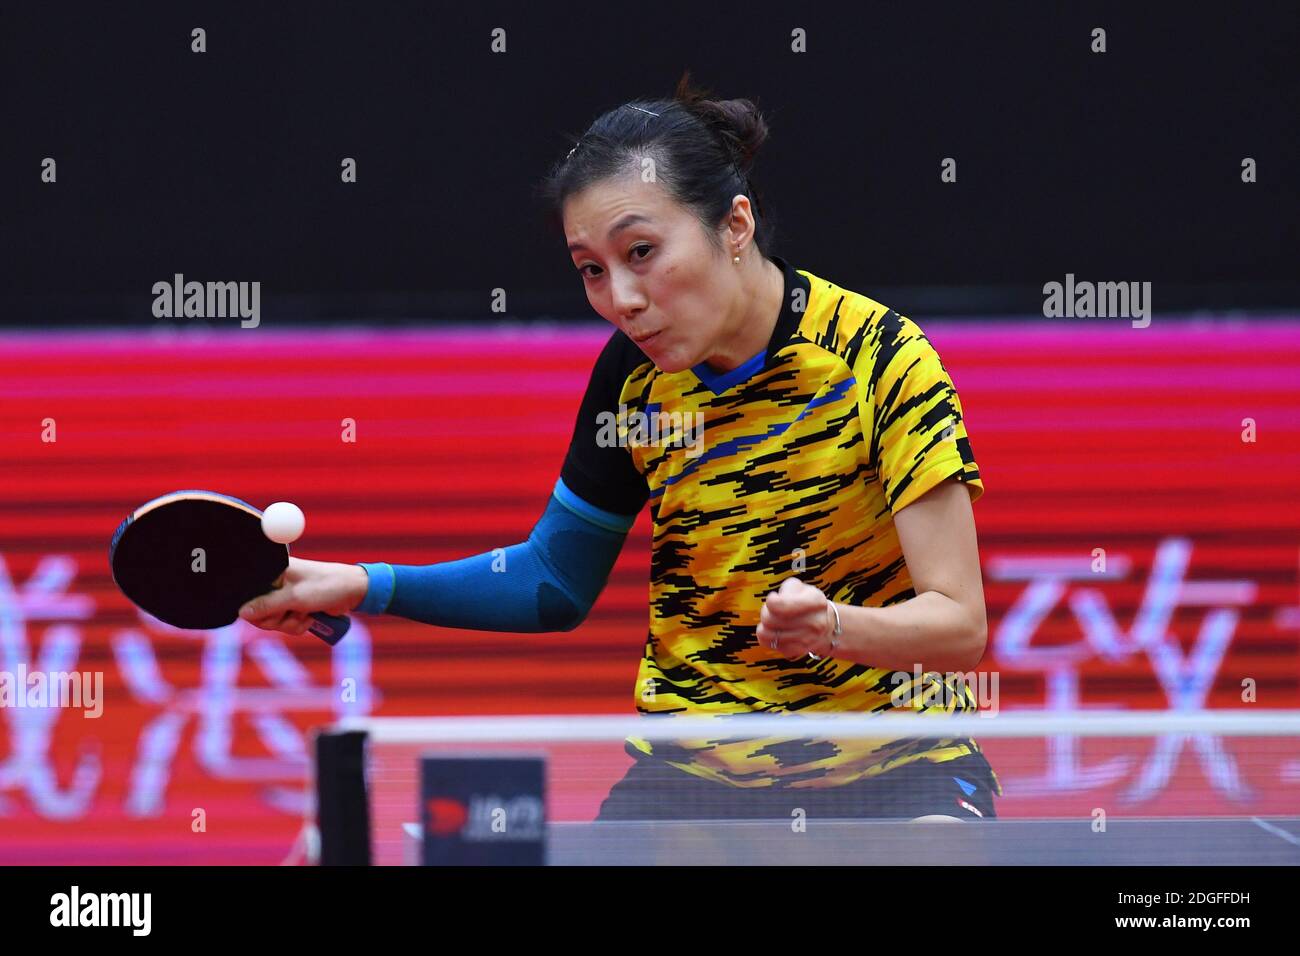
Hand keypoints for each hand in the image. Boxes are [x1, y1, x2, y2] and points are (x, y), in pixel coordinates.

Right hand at [238, 557, 368, 636]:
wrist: (353, 592)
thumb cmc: (326, 586)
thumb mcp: (295, 597)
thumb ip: (267, 605)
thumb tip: (241, 613)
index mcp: (272, 572)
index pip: (249, 597)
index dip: (258, 611)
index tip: (274, 613)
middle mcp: (276, 583)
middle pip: (260, 614)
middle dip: (277, 620)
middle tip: (293, 613)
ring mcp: (285, 596)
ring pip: (274, 622)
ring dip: (290, 624)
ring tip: (306, 614)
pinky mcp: (295, 607)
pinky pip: (286, 624)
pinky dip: (297, 625)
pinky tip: (310, 618)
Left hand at [757, 577, 835, 659]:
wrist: (827, 626)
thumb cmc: (809, 603)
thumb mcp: (802, 588)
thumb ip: (788, 589)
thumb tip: (775, 600)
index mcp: (815, 602)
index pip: (780, 605)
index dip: (770, 600)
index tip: (774, 598)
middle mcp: (814, 623)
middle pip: (770, 620)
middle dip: (765, 612)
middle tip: (770, 610)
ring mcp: (807, 639)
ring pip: (767, 634)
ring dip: (765, 625)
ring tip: (772, 620)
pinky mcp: (798, 651)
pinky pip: (771, 645)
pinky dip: (769, 637)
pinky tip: (776, 631)